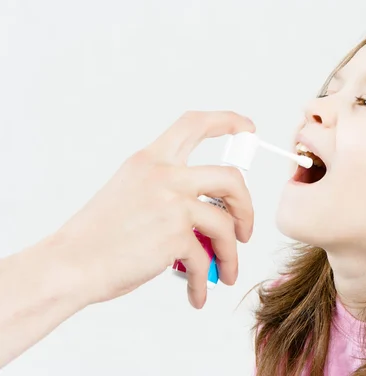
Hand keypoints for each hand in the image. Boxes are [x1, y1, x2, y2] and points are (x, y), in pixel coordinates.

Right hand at [50, 111, 254, 308]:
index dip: (227, 120)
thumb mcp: (131, 192)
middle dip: (246, 205)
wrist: (71, 264)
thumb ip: (167, 190)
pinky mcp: (175, 235)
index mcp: (150, 160)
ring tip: (227, 271)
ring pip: (226, 224)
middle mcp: (164, 175)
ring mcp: (172, 204)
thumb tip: (207, 211)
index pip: (195, 124)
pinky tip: (199, 292)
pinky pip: (206, 259)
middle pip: (231, 177)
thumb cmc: (98, 235)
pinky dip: (205, 280)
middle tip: (244, 227)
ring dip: (232, 253)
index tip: (247, 127)